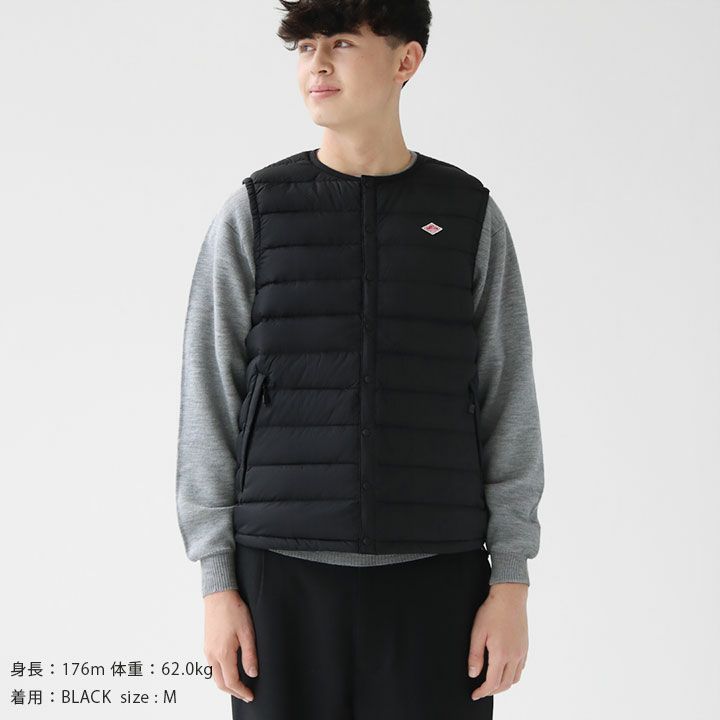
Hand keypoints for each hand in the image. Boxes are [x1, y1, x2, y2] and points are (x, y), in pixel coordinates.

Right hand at [203, 589, 258, 702]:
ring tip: (240, 684)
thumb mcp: (247, 632)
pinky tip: (230, 669)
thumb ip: (249, 655)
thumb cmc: (234, 610)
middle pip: (220, 683)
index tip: (250, 695)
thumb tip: (252, 673)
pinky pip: (211, 666)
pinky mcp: (206, 645)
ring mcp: (207, 650)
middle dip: (233, 692)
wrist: (218, 595)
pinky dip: (220, 674)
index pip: (231, 682)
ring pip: (214, 676)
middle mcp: (211, 655)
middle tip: (246, 694)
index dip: (241, 691)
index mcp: (223, 653)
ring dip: (226, 684)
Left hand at [467, 582, 528, 700]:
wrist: (510, 596)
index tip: (475, 694)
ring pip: (515, 678)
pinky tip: (504, 669)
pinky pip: (521, 668)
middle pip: (505, 684)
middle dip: (492, 691)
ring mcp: (521, 651)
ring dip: (503, 684)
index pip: (492, 682)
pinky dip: (512, 674)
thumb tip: (473, 674)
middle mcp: (514, 656)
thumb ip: (475, 655)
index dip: (482, 691)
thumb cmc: (492, 611)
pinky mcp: (525, 646)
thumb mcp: (477, 632)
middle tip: (481, 690)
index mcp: (501, 654)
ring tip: (492, 682)